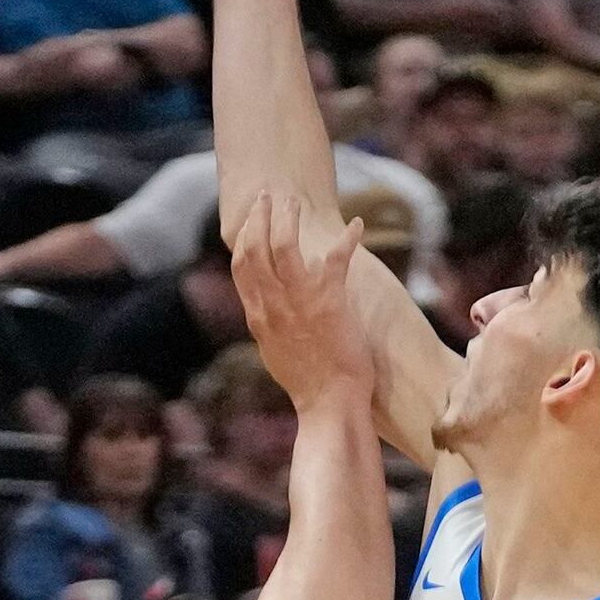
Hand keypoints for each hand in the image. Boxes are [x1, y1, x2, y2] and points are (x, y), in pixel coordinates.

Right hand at [221, 183, 370, 397]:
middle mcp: (272, 305)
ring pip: (284, 245)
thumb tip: (266, 305)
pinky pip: (335, 259)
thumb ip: (267, 321)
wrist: (328, 404)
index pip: (242, 264)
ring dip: (289, 218)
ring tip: (296, 202)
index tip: (254, 216)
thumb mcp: (274, 350)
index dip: (246, 234)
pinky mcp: (328, 304)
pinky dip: (348, 239)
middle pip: (257, 247)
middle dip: (261, 215)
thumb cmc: (307, 381)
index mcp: (258, 315)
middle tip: (269, 195)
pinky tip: (358, 225)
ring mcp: (298, 303)